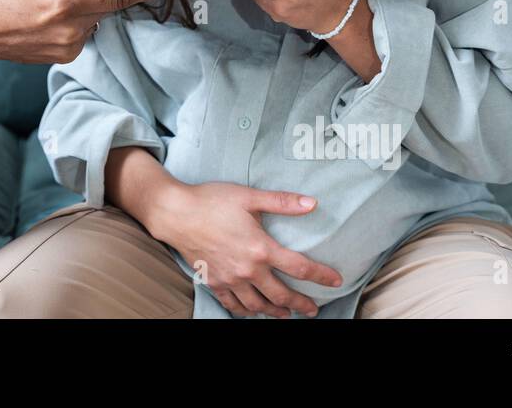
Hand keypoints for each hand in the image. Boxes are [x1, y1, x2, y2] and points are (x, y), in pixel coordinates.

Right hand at [150, 179, 343, 317]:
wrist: (175, 213)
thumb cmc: (211, 200)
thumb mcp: (249, 196)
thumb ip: (282, 202)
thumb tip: (313, 203)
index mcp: (260, 248)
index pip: (300, 268)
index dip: (321, 276)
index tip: (335, 280)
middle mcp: (248, 270)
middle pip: (281, 295)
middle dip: (301, 304)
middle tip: (313, 309)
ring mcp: (230, 279)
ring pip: (258, 306)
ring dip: (276, 312)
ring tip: (286, 314)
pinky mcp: (214, 282)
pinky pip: (234, 305)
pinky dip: (246, 311)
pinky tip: (253, 311)